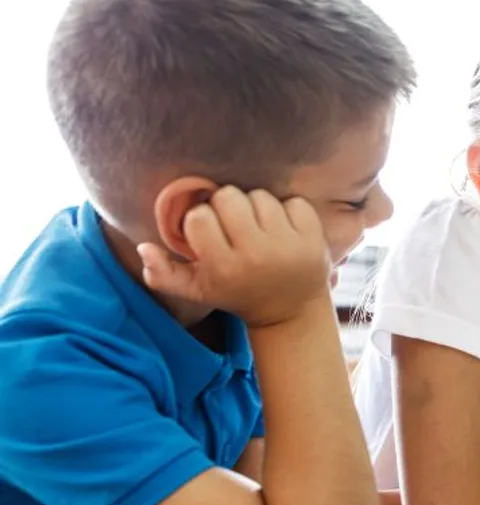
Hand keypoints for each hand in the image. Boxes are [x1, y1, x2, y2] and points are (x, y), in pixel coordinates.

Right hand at [138, 186, 331, 326]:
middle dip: (227, 206)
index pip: (199, 217)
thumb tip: (142, 248)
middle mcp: (255, 255)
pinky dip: (288, 210)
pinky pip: (293, 201)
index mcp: (223, 268)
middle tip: (234, 224)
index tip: (209, 231)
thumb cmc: (237, 293)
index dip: (201, 219)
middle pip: (229, 197)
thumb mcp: (198, 291)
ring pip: (260, 195)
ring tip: (258, 228)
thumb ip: (162, 274)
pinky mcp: (313, 236)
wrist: (290, 309)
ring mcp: (287, 245)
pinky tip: (284, 229)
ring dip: (257, 206)